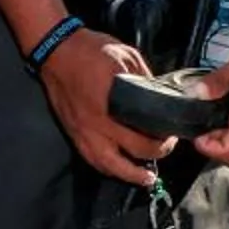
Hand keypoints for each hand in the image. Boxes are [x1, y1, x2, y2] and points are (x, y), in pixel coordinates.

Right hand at [37, 28, 167, 186]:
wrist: (55, 50)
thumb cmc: (90, 50)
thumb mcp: (126, 56)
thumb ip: (145, 78)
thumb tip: (160, 96)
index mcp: (114, 103)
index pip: (144, 132)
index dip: (163, 138)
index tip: (173, 133)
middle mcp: (98, 123)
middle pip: (132, 151)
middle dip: (154, 154)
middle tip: (165, 148)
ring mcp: (83, 131)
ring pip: (108, 165)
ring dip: (129, 175)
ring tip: (145, 179)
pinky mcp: (73, 133)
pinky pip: (91, 159)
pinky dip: (107, 168)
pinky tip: (118, 169)